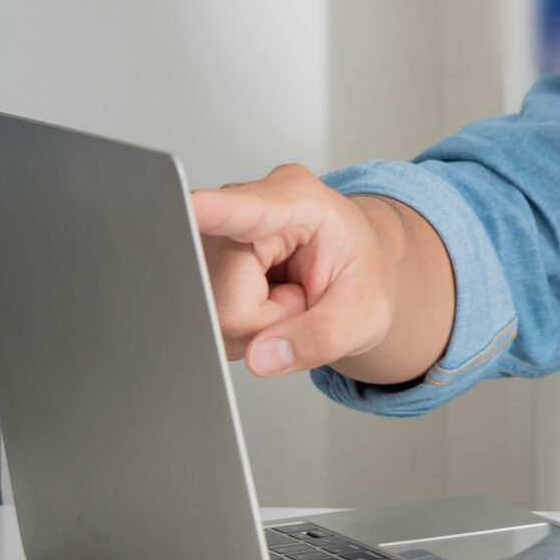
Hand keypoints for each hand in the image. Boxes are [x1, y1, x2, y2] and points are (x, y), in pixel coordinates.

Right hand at [191, 166, 421, 381]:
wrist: (352, 267)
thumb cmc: (361, 274)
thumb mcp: (366, 312)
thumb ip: (321, 337)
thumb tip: (260, 358)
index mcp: (297, 201)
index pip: (247, 210)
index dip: (216, 210)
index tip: (193, 206)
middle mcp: (243, 207)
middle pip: (224, 300)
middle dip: (265, 320)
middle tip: (300, 300)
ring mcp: (213, 235)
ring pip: (211, 315)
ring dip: (253, 325)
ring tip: (285, 299)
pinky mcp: (196, 260)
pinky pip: (205, 320)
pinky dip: (239, 328)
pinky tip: (262, 307)